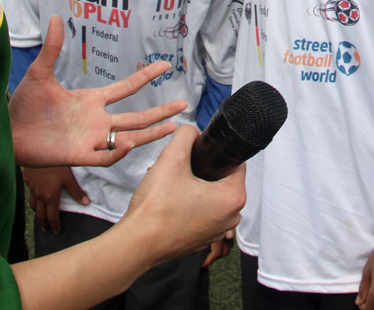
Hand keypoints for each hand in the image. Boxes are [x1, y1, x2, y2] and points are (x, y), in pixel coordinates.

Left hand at [10, 15, 186, 166]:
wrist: (7, 132)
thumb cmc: (23, 106)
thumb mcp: (40, 73)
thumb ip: (53, 48)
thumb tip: (57, 17)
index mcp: (91, 101)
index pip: (126, 89)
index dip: (145, 77)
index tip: (165, 64)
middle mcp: (96, 121)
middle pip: (136, 117)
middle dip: (160, 112)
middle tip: (183, 104)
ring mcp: (90, 139)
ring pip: (128, 138)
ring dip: (150, 134)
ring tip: (173, 127)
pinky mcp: (78, 155)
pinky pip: (104, 156)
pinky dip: (116, 152)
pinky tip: (127, 142)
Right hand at [23, 166, 86, 233]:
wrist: (39, 152)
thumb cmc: (57, 166)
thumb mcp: (69, 178)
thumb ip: (76, 192)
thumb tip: (86, 203)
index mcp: (51, 197)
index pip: (52, 216)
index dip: (54, 225)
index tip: (56, 231)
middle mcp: (39, 196)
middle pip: (40, 214)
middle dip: (43, 223)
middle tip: (45, 229)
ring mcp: (31, 188)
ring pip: (32, 204)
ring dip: (36, 211)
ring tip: (39, 215)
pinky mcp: (27, 179)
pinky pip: (29, 191)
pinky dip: (31, 195)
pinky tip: (33, 192)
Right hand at [117, 125, 244, 264]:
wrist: (137, 243)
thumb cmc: (155, 209)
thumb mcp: (171, 159)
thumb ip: (185, 135)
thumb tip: (191, 130)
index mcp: (233, 198)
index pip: (235, 163)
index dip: (216, 153)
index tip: (199, 152)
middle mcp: (231, 217)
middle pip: (223, 180)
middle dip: (203, 170)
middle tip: (181, 169)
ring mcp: (217, 231)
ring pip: (211, 196)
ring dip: (195, 187)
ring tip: (173, 186)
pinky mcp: (203, 238)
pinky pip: (202, 213)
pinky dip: (190, 205)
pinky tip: (171, 202)